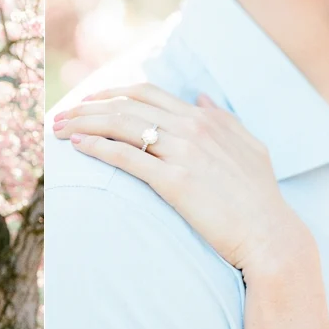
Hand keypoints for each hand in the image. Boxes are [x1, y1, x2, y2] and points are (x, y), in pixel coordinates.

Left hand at [53, 83, 314, 275]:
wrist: (270, 235)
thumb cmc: (261, 198)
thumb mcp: (250, 147)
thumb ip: (224, 118)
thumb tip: (201, 96)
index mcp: (206, 119)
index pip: (148, 93)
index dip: (112, 93)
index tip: (88, 100)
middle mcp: (193, 128)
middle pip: (127, 106)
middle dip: (88, 107)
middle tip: (61, 114)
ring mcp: (184, 153)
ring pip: (122, 126)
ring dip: (84, 124)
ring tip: (58, 129)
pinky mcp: (175, 181)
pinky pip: (127, 157)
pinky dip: (98, 148)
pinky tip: (78, 147)